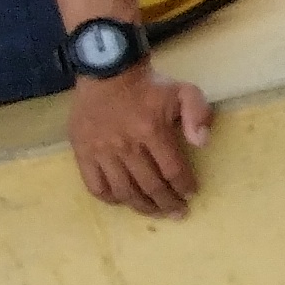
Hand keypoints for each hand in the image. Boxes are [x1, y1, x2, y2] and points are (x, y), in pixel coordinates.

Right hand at [68, 68, 210, 219]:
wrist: (108, 72)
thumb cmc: (149, 85)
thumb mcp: (184, 90)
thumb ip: (198, 114)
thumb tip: (202, 143)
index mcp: (152, 132)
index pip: (172, 170)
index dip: (184, 186)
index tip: (191, 193)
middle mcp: (126, 146)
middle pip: (150, 186)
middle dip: (168, 203)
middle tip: (178, 212)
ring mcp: (102, 152)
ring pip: (124, 191)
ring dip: (142, 207)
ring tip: (155, 213)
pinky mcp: (82, 153)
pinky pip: (95, 186)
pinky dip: (110, 199)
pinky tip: (122, 202)